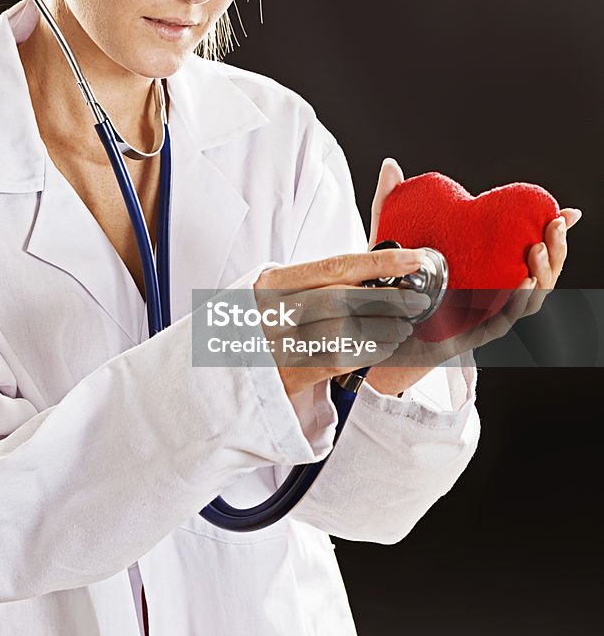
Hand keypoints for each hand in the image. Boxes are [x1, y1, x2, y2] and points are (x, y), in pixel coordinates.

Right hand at [253, 248, 429, 397]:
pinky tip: (383, 347)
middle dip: (388, 298)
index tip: (413, 259)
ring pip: (342, 330)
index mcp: (273, 283)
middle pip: (343, 298)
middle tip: (416, 300)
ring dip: (382, 328)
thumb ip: (314, 284)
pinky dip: (366, 352)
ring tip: (402, 327)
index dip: (379, 262)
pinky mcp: (284, 376)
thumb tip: (374, 273)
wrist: (217, 373)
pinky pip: (335, 360)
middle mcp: (272, 310)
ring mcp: (276, 344)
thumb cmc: (258, 326)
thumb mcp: (275, 295)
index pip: (335, 266)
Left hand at [366, 156, 582, 372]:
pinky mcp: (473, 332)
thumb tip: (390, 165)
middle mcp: (492, 289)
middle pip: (540, 273)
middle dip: (555, 249)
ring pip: (530, 298)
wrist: (374, 323)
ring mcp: (486, 311)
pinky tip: (524, 282)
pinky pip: (503, 319)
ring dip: (542, 273)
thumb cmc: (385, 279)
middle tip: (553, 225)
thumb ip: (392, 199)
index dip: (553, 233)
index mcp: (487, 265)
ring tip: (536, 249)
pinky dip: (518, 301)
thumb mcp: (389, 234)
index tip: (566, 212)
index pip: (529, 249)